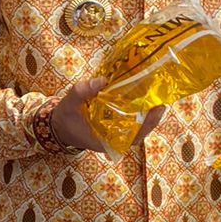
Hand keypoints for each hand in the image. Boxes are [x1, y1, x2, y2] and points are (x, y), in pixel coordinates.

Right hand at [49, 78, 165, 153]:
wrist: (59, 126)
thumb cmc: (65, 118)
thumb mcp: (69, 103)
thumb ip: (83, 91)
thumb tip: (102, 80)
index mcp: (106, 141)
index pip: (135, 136)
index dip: (149, 123)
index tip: (158, 108)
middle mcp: (115, 141)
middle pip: (142, 130)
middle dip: (153, 113)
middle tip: (161, 94)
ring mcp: (117, 135)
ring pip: (139, 125)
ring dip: (148, 110)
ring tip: (155, 92)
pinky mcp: (116, 128)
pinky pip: (133, 121)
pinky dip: (139, 109)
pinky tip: (143, 95)